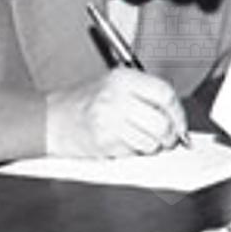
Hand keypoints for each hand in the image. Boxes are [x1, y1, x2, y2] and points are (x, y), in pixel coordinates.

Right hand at [45, 72, 188, 157]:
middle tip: (167, 139)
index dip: (178, 113)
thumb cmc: (85, 103)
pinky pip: (133, 153)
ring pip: (150, 142)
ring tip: (138, 139)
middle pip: (161, 123)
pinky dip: (132, 152)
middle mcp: (116, 97)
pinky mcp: (103, 142)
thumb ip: (145, 95)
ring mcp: (109, 121)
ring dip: (150, 146)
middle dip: (169, 136)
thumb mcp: (115, 85)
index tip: (180, 124)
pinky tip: (121, 143)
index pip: (165, 94)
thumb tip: (176, 116)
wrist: (51, 118)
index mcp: (123, 78)